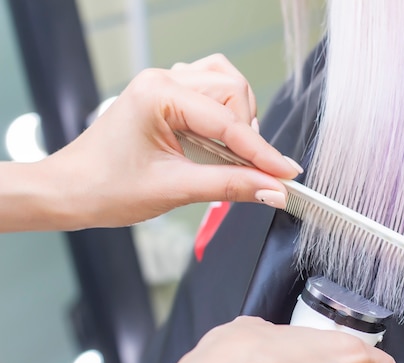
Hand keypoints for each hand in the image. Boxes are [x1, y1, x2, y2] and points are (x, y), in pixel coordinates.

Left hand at [35, 54, 299, 229]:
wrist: (69, 191)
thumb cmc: (105, 187)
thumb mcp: (174, 189)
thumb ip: (229, 186)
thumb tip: (272, 189)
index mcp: (159, 95)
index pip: (228, 122)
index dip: (262, 152)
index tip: (286, 174)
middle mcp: (162, 81)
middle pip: (233, 92)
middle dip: (250, 133)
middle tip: (257, 171)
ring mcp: (164, 86)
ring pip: (225, 85)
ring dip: (239, 117)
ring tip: (238, 153)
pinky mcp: (166, 98)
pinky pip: (210, 91)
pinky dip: (225, 113)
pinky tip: (221, 138)